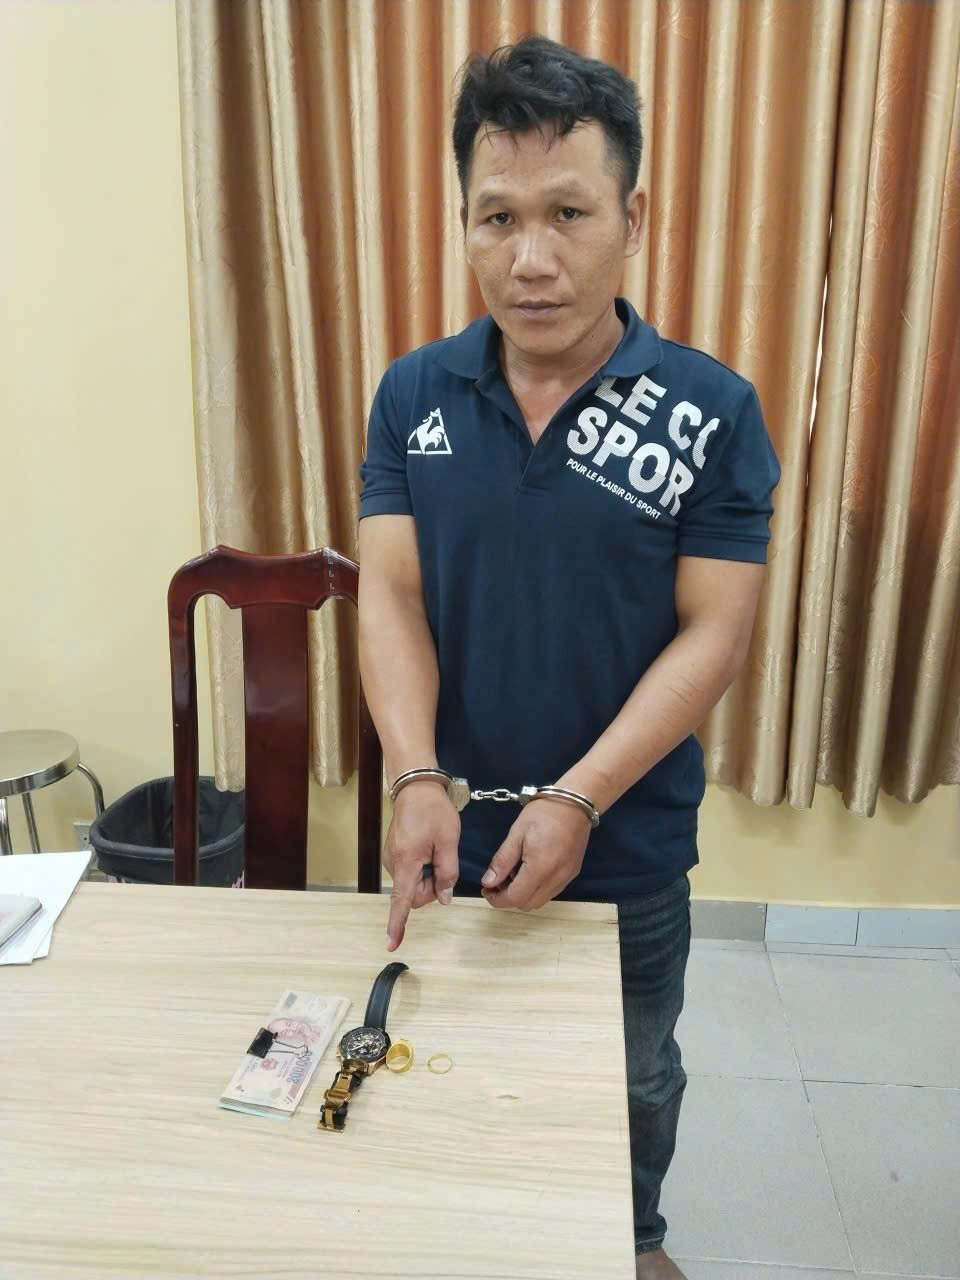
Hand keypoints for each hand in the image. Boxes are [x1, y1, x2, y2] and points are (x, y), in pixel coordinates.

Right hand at [383, 781, 460, 951]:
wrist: (415, 787)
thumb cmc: (434, 811)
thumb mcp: (448, 840)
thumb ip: (447, 871)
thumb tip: (444, 898)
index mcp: (406, 862)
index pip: (402, 901)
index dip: (398, 924)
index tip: (392, 944)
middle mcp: (393, 863)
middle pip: (413, 894)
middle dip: (431, 888)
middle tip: (445, 862)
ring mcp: (391, 858)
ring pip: (412, 883)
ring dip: (428, 877)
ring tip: (437, 851)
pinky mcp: (394, 854)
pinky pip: (409, 872)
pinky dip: (422, 869)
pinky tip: (429, 850)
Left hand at [480, 800, 590, 911]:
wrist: (575, 803)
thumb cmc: (544, 813)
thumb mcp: (517, 833)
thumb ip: (502, 861)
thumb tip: (488, 882)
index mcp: (540, 868)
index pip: (515, 898)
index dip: (497, 899)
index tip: (486, 888)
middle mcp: (556, 878)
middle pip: (527, 904)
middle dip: (508, 898)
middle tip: (497, 880)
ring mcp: (567, 878)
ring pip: (540, 901)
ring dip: (523, 894)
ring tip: (513, 874)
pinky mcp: (572, 874)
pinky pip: (551, 892)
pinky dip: (536, 889)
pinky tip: (530, 871)